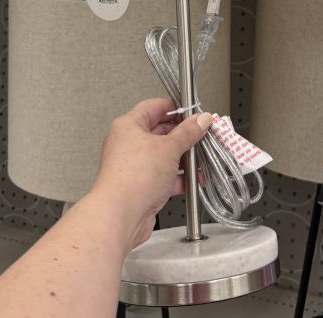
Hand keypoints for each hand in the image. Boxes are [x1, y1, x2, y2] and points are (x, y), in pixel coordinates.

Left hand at [90, 98, 211, 252]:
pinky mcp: (142, 186)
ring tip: (202, 159)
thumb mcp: (169, 148)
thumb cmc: (133, 177)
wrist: (120, 215)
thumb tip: (200, 120)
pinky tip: (194, 180)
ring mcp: (136, 166)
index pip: (155, 107)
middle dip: (184, 136)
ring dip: (184, 159)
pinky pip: (164, 176)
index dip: (175, 108)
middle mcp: (129, 144)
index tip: (194, 112)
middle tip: (202, 136)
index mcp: (129, 126)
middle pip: (162, 132)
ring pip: (165, 156)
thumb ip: (188, 132)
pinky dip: (180, 178)